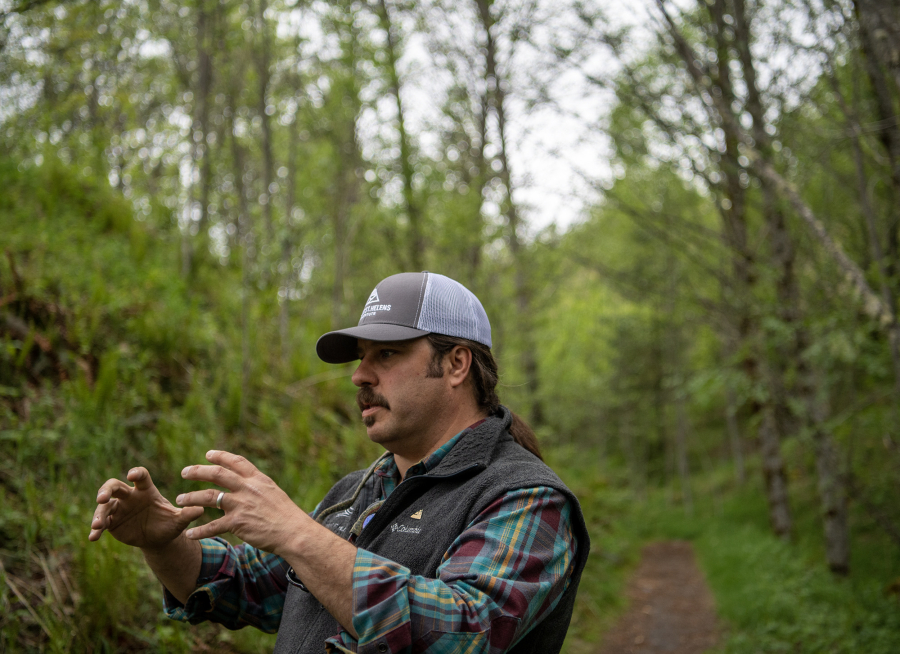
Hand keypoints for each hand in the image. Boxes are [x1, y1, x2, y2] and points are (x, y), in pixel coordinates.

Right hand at [89, 467, 204, 550]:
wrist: (159, 538)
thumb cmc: (169, 524)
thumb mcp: (178, 521)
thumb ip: (187, 514)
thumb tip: (201, 510)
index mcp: (147, 490)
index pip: (140, 476)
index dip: (136, 473)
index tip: (131, 475)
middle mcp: (130, 496)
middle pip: (114, 486)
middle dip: (106, 490)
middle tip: (102, 498)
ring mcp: (119, 508)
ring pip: (104, 506)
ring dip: (99, 514)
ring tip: (98, 525)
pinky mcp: (112, 522)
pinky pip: (101, 524)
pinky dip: (96, 530)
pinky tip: (93, 537)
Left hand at [176, 450, 311, 554]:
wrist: (294, 532)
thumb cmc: (286, 515)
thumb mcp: (274, 493)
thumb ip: (258, 487)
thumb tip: (248, 484)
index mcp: (257, 479)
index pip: (236, 462)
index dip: (220, 456)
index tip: (208, 454)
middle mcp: (247, 488)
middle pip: (217, 474)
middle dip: (198, 471)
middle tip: (184, 472)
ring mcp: (241, 505)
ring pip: (209, 497)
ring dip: (191, 497)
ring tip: (179, 500)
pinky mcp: (238, 523)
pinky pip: (213, 526)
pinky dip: (200, 531)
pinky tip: (189, 534)